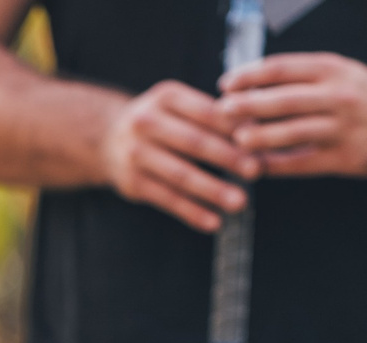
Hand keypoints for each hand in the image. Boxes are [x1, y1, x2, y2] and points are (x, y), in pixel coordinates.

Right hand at [101, 79, 258, 233]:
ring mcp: (136, 154)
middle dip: (228, 158)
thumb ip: (212, 114)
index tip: (259, 142)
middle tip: (256, 171)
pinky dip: (192, 212)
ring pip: (181, 175)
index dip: (234, 128)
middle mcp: (147, 122)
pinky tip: (213, 222)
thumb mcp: (179, 105)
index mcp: (166, 97)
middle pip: (195, 142)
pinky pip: (168, 200)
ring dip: (213, 190)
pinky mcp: (132, 183)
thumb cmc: (161, 122)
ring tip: (240, 202)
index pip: (206, 112)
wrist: (107, 138)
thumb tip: (255, 130)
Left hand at [218, 54, 366, 178]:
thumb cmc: (360, 95)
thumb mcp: (336, 72)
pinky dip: (278, 165)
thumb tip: (248, 87)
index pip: (283, 68)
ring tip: (237, 140)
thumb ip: (299, 78)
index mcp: (331, 69)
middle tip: (222, 112)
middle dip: (250, 106)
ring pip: (294, 133)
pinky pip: (304, 163)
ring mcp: (343, 128)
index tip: (226, 84)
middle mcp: (338, 96)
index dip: (250, 76)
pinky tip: (257, 166)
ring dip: (261, 138)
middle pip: (286, 100)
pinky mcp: (345, 157)